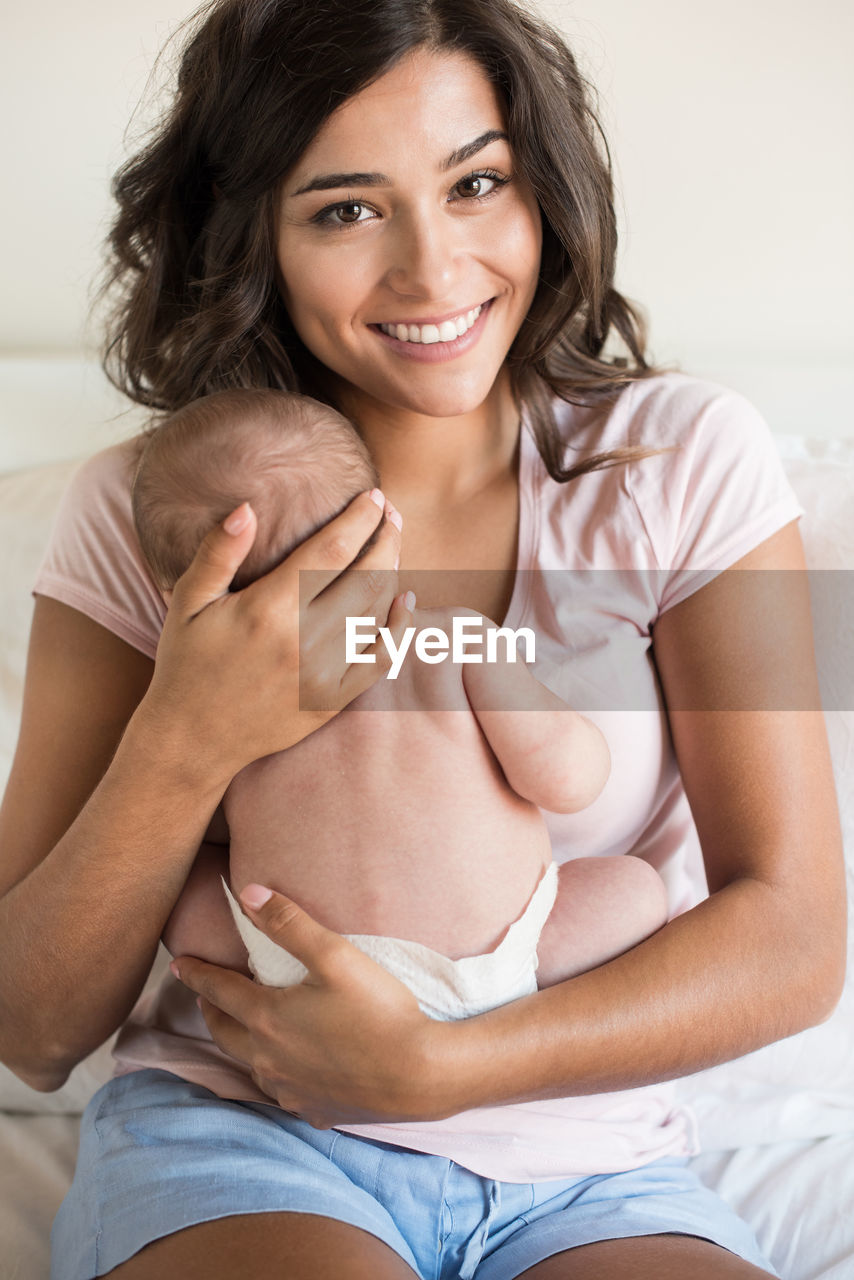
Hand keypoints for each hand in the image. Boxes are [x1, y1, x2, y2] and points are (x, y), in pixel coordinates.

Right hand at [138, 491, 412, 787]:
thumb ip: (218, 552)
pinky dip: (400, 629)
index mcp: (268, 610)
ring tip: (392, 545)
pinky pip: (381, 660)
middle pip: (367, 577)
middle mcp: (303, 642)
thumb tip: (248, 508)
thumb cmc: (187, 664)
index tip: (372, 497)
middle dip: (386, 538)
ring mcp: (323, 675)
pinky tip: (405, 602)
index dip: (359, 519)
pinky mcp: (333, 701)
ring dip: (393, 574)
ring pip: (378, 614)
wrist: (192, 740)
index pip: (331, 551)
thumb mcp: (188, 603)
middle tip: (391, 514)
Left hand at [170, 886, 450, 1128]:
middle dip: (211, 1010)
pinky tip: (290, 1069)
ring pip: (251, 1064)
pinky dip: (276, 1073)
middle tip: (205, 996)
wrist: (420, 1073)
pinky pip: (283, 1090)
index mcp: (267, 1018)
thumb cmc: (379, 1010)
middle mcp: (269, 1059)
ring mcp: (291, 1089)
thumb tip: (247, 893)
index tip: (178, 963)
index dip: (196, 973)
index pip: (218, 990)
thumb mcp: (335, 955)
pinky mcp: (315, 1109)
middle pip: (225, 1032)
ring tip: (243, 1029)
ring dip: (240, 1043)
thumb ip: (288, 923)